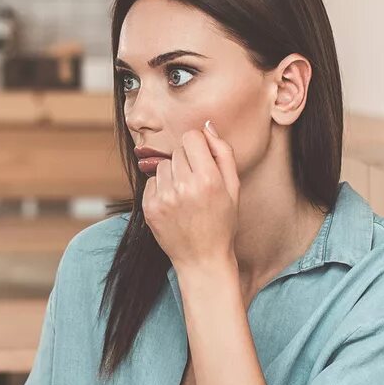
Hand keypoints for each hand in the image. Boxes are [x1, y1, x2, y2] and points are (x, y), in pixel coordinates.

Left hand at [143, 123, 239, 271]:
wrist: (202, 259)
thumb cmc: (222, 222)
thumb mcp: (233, 188)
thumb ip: (223, 153)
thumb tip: (207, 126)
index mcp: (208, 179)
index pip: (191, 137)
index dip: (197, 145)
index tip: (202, 159)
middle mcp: (184, 186)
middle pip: (177, 151)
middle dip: (187, 162)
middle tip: (196, 184)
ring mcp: (164, 198)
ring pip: (163, 165)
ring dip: (172, 175)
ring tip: (185, 195)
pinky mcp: (150, 208)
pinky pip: (151, 182)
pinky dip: (161, 189)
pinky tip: (174, 205)